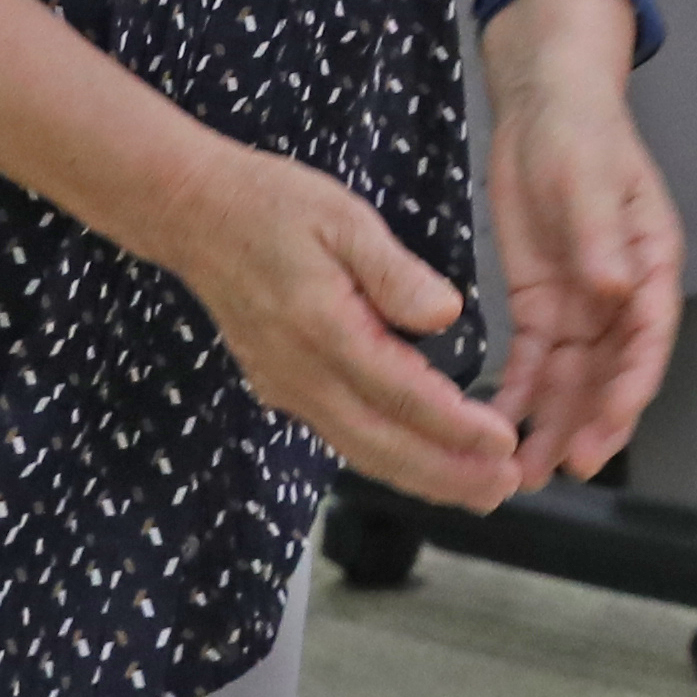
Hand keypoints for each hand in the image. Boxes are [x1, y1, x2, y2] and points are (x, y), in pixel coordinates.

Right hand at [151, 141, 526, 505]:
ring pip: (360, 450)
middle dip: (447, 475)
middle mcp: (302, 374)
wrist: (193, 214)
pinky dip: (387, 459)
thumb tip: (446, 314)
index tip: (503, 443)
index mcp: (324, 330)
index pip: (402, 394)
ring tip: (475, 490)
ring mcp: (286, 388)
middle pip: (382, 445)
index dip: (456, 427)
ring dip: (420, 478)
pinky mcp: (281, 388)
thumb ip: (395, 272)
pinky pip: (341, 436)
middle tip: (503, 488)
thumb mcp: (343, 219)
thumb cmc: (271, 206)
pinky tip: (420, 462)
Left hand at [476, 41, 683, 488]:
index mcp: (651, 264)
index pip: (649, 338)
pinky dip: (519, 395)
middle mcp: (622, 296)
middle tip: (569, 466)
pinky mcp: (542, 305)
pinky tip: (500, 426)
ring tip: (525, 470)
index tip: (609, 425)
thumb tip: (616, 290)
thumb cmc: (582, 132)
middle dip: (593, 423)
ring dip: (554, 424)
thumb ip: (601, 236)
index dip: (631, 387)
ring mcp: (582, 305)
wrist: (544, 107)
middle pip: (612, 373)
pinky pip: (532, 362)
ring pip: (572, 380)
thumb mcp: (589, 178)